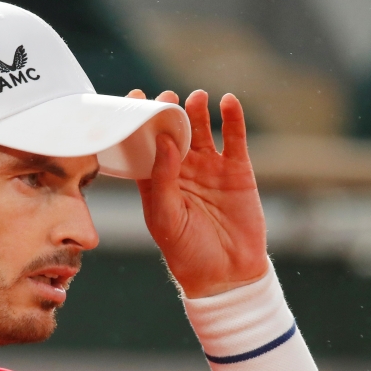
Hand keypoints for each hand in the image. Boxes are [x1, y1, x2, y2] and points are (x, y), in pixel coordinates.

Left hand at [129, 89, 268, 298]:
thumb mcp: (165, 218)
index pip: (141, 145)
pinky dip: (232, 118)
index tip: (133, 99)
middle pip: (172, 131)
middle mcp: (181, 170)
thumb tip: (163, 140)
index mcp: (155, 182)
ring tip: (196, 98)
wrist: (226, 274)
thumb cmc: (186, 252)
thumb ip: (162, 179)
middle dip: (168, 112)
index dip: (137, 122)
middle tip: (166, 97)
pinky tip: (228, 101)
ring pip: (202, 130)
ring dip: (197, 110)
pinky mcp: (237, 170)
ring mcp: (209, 168)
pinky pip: (234, 138)